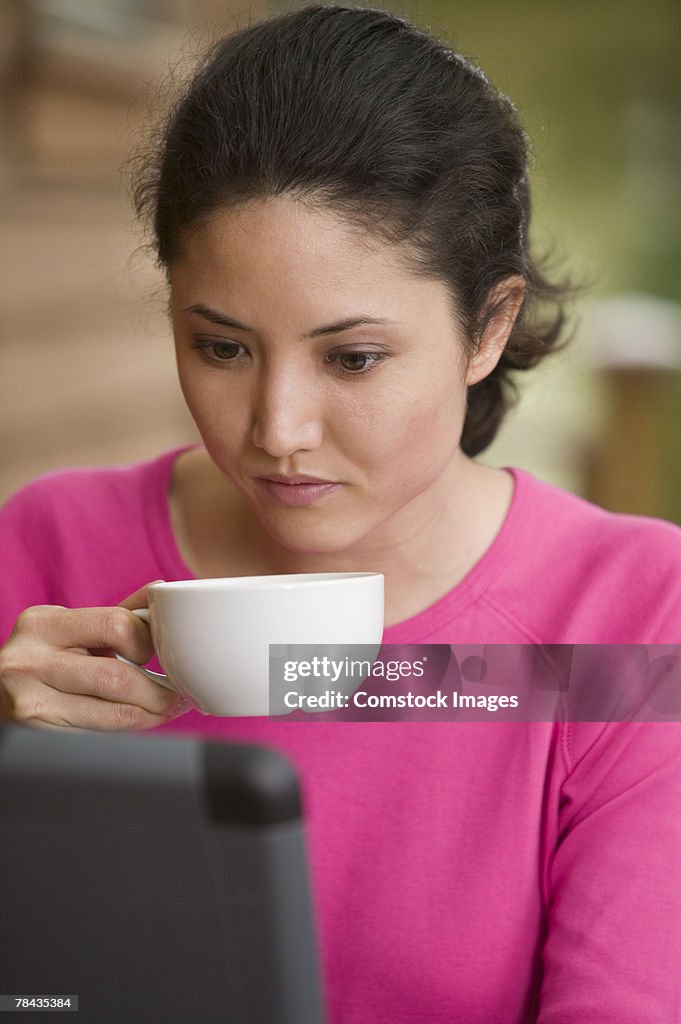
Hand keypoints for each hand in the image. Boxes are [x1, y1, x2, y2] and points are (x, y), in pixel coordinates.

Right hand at [0, 582, 187, 730]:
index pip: (115, 625)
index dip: (146, 641)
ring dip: (153, 711)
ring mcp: (31, 694)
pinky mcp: (37, 723)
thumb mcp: (70, 627)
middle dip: (158, 690)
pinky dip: (132, 723)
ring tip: (169, 707)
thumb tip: (162, 594)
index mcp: (45, 622)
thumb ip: (116, 613)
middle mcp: (32, 657)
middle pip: (116, 676)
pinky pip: (99, 727)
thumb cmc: (40, 656)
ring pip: (112, 707)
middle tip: (178, 692)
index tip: (160, 651)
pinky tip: (145, 718)